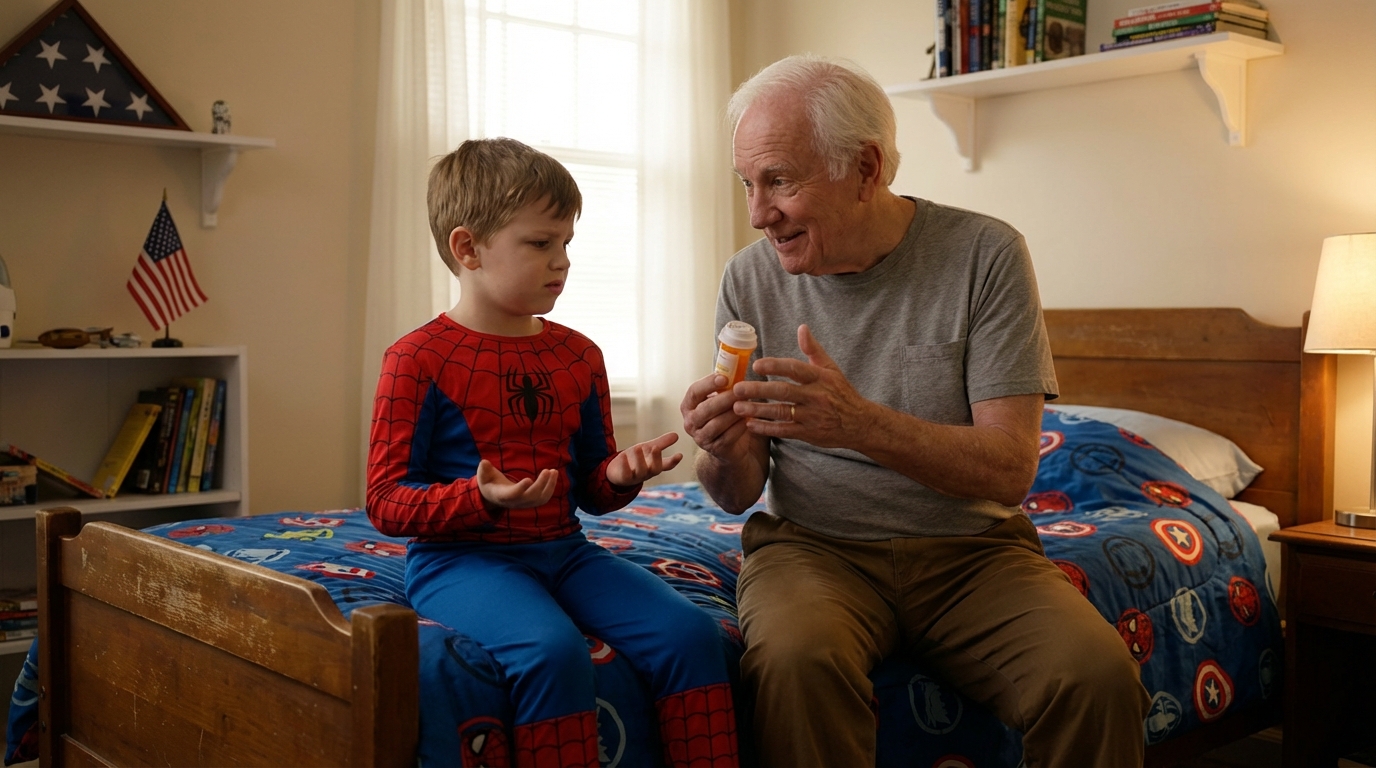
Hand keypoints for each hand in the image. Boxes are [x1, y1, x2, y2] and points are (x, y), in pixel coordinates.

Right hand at [475, 460, 558, 508]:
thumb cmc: (489, 483)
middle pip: (531, 497)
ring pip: (540, 499)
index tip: (529, 479)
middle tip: (548, 470)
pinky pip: (544, 498)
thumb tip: (484, 462)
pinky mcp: (531, 502)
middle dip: (541, 484)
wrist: (494, 497)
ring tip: (554, 471)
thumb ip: (484, 470)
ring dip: (549, 486)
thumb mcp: (483, 476)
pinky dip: (551, 488)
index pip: (513, 495)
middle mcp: (515, 502)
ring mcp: (524, 503)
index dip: (520, 488)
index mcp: (502, 495)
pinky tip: (553, 475)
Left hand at [607, 432, 683, 485]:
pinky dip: (624, 465)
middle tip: (655, 448)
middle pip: (655, 470)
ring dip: (640, 460)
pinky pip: (625, 474)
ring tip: (638, 447)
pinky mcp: (624, 478)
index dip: (673, 461)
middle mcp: (647, 472)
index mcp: (654, 465)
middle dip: (656, 459)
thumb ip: (661, 443)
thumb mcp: (648, 448)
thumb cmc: (635, 459)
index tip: (679, 455)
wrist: (616, 470)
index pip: (667, 465)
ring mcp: (636, 477)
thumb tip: (676, 435)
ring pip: (640, 471)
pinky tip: (623, 456)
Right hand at [681, 373, 754, 461]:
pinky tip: (749, 419)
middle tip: (741, 391)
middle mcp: (690, 422)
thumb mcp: (721, 399)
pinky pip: (728, 436)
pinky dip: (740, 426)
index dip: (708, 384)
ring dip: (734, 413)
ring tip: (748, 404)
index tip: (724, 377)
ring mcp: (701, 438)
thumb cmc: (726, 416)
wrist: (732, 445)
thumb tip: (736, 365)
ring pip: (717, 424)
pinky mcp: (715, 449)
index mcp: (689, 406)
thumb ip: (724, 386)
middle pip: (705, 409)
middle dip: (725, 398)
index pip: (694, 392)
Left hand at [731, 324, 873, 449]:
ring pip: (781, 412)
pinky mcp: (809, 433)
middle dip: (759, 390)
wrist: (860, 423)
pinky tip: (750, 425)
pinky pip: (785, 430)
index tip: (756, 365)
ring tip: (738, 407)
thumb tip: (802, 327)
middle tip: (737, 389)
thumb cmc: (842, 393)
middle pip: (784, 391)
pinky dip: (767, 428)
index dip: (775, 366)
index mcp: (820, 377)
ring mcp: (812, 416)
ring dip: (758, 410)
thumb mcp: (831, 369)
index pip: (795, 369)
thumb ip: (813, 349)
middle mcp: (816, 396)